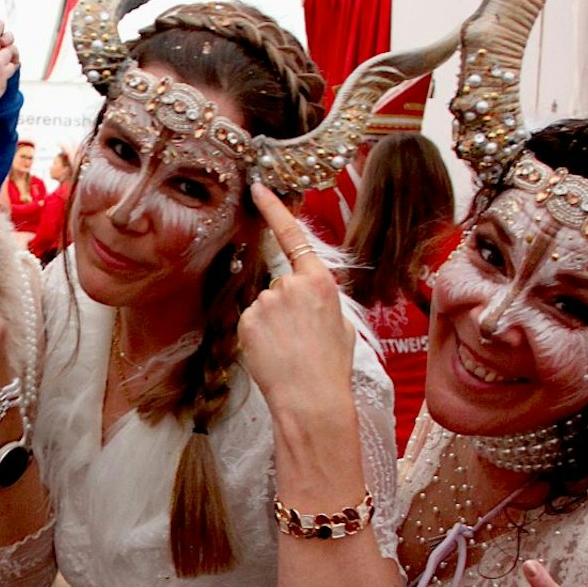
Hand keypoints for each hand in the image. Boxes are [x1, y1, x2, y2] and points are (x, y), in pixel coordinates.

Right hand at [0, 21, 18, 108]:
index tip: (0, 24)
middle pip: (8, 47)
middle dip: (7, 44)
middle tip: (5, 42)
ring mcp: (1, 73)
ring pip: (13, 62)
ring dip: (11, 58)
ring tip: (9, 58)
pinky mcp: (3, 85)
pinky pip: (9, 76)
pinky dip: (7, 72)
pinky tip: (4, 72)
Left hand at [239, 183, 355, 427]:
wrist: (311, 397)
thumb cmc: (331, 365)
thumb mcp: (340, 323)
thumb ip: (321, 297)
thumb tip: (308, 291)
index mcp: (320, 281)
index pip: (293, 236)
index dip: (274, 210)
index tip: (257, 189)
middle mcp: (290, 284)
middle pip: (280, 285)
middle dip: (286, 306)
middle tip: (301, 337)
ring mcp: (266, 301)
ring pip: (264, 306)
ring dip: (272, 323)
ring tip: (289, 349)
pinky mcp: (247, 320)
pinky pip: (251, 322)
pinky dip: (258, 336)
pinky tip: (273, 353)